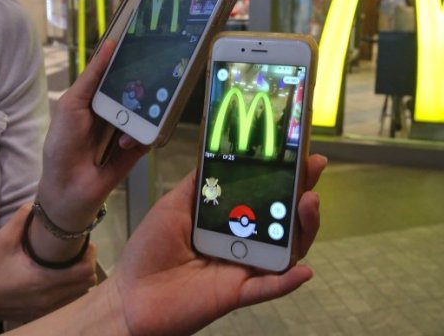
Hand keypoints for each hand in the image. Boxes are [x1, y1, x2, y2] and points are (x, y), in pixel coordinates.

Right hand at [0, 203, 97, 323]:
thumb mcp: (2, 239)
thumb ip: (22, 218)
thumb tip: (39, 202)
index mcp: (44, 280)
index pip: (84, 271)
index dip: (90, 255)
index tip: (84, 242)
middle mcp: (50, 298)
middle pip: (87, 283)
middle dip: (88, 264)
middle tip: (79, 249)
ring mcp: (46, 309)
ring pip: (79, 294)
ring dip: (80, 278)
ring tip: (71, 262)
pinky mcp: (40, 314)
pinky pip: (67, 302)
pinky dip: (71, 290)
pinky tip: (60, 277)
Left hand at [36, 39, 148, 229]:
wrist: (67, 187)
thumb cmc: (62, 143)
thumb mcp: (72, 104)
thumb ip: (92, 76)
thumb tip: (110, 45)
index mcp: (98, 97)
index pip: (118, 72)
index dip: (130, 60)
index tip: (146, 42)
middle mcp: (115, 109)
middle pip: (137, 89)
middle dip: (145, 83)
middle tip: (156, 73)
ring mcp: (128, 127)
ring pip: (148, 110)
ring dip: (142, 112)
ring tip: (132, 117)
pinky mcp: (138, 147)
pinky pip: (150, 134)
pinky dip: (142, 134)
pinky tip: (125, 142)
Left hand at [104, 154, 326, 335]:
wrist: (130, 294)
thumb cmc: (149, 250)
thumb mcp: (173, 206)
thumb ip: (199, 182)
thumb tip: (218, 149)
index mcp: (229, 220)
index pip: (265, 195)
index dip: (286, 176)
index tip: (302, 153)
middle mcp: (242, 243)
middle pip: (284, 221)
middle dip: (303, 194)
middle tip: (313, 170)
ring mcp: (243, 268)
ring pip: (285, 251)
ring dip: (303, 229)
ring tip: (309, 203)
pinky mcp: (236, 294)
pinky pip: (267, 288)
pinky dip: (286, 281)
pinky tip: (303, 271)